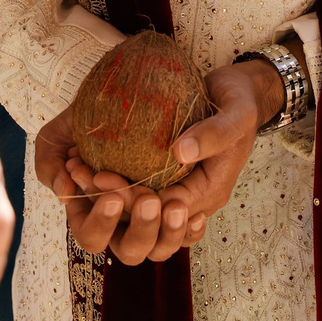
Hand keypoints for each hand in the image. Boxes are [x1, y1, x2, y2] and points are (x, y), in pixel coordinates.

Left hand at [39, 58, 281, 265]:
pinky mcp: (164, 177)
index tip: (104, 175)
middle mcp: (191, 199)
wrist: (239, 93)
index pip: (167, 210)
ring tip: (82, 171)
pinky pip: (136, 193)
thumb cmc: (240, 102)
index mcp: (210, 191)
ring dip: (109, 199)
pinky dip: (112, 184)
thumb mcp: (237, 113)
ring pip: (138, 217)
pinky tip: (89, 166)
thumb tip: (179, 152)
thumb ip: (214, 133)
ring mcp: (176, 190)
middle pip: (150, 227)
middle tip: (92, 176)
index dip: (134, 199)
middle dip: (117, 207)